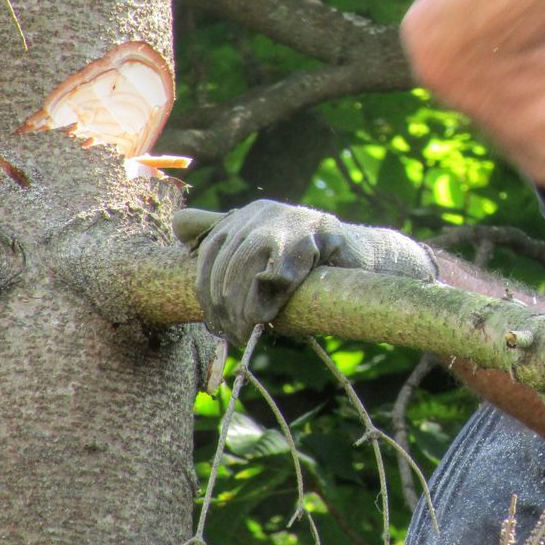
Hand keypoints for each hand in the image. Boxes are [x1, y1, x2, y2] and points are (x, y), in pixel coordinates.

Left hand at [173, 200, 437, 345]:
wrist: (365, 258)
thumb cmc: (308, 263)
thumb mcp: (260, 248)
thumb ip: (223, 236)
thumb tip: (179, 227)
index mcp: (246, 215)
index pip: (208, 252)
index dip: (206, 291)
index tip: (216, 324)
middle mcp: (264, 211)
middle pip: (226, 260)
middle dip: (224, 304)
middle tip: (232, 334)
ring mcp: (292, 218)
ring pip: (248, 262)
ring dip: (244, 304)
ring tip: (249, 330)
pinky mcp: (320, 233)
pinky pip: (284, 265)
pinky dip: (272, 294)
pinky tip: (271, 315)